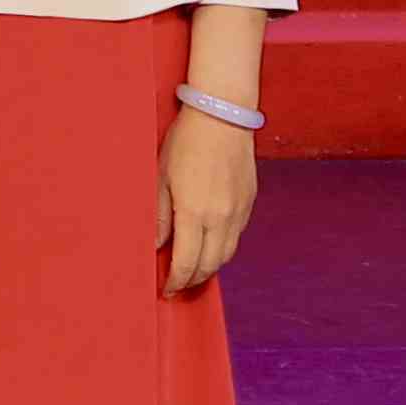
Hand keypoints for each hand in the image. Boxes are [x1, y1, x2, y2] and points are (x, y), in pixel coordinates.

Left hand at [157, 104, 255, 294]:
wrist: (222, 115)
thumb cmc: (186, 142)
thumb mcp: (161, 177)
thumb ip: (159, 217)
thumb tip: (156, 246)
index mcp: (194, 212)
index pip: (187, 263)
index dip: (176, 281)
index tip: (166, 289)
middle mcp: (220, 217)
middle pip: (210, 265)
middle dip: (193, 280)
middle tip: (178, 285)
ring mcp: (238, 211)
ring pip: (227, 254)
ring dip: (210, 268)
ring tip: (194, 270)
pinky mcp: (249, 202)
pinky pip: (236, 236)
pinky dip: (223, 248)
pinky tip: (210, 244)